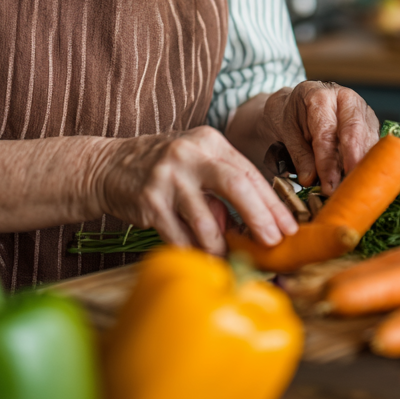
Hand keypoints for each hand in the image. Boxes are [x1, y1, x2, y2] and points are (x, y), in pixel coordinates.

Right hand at [93, 127, 297, 254]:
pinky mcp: (150, 201)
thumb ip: (224, 188)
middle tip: (273, 243)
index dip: (272, 203)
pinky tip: (200, 257)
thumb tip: (254, 226)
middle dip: (260, 218)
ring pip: (207, 222)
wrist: (109, 166)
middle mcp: (190, 154)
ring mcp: (168, 177)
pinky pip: (181, 237)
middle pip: (236, 186)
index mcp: (209, 141)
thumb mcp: (197, 164)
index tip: (289, 228)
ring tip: (227, 257)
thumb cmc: (164, 168)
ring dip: (221, 247)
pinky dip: (194, 252)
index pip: (249, 172)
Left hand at [261, 81, 378, 192]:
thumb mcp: (288, 133)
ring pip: (368, 139)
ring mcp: (363, 109)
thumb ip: (300, 156)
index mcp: (320, 96)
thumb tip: (310, 179)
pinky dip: (370, 162)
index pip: (326, 133)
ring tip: (355, 187)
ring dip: (363, 165)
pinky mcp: (372, 123)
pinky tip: (363, 178)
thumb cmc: (294, 116)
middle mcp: (346, 98)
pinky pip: (375, 143)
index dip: (328, 162)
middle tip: (347, 188)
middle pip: (354, 132)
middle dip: (352, 163)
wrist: (301, 102)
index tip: (328, 186)